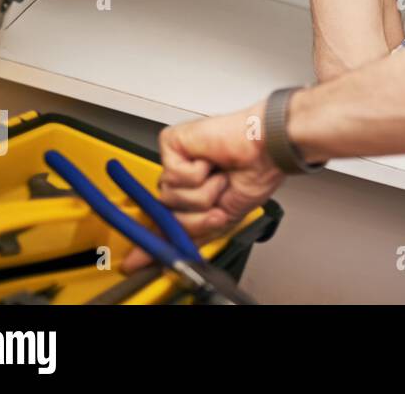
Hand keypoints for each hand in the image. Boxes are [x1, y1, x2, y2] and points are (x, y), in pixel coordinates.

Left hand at [120, 102, 283, 272]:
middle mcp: (181, 177)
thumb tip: (156, 259)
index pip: (163, 220)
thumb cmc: (256, 174)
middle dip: (196, 215)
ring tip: (219, 176)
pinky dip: (198, 173)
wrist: (268, 151)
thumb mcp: (223, 219)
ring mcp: (175, 160)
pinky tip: (211, 161)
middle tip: (219, 198)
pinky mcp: (172, 143)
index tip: (136, 261)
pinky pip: (173, 175)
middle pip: (166, 214)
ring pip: (169, 196)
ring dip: (202, 192)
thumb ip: (190, 236)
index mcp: (192, 193)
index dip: (153, 238)